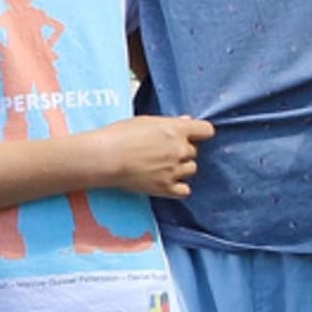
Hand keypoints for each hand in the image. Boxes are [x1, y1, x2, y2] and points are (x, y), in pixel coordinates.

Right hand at [89, 113, 214, 198]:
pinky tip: (166, 182)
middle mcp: (179, 149)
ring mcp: (174, 170)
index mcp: (177, 130)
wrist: (104, 157)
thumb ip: (170, 123)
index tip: (192, 136)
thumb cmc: (119, 135)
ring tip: (160, 166)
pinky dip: (178, 187)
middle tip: (162, 152)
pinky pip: (185, 190)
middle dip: (181, 151)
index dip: (199, 133)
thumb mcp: (145, 121)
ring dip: (180, 168)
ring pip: (191, 170)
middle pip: (194, 152)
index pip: (206, 130)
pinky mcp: (166, 188)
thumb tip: (187, 121)